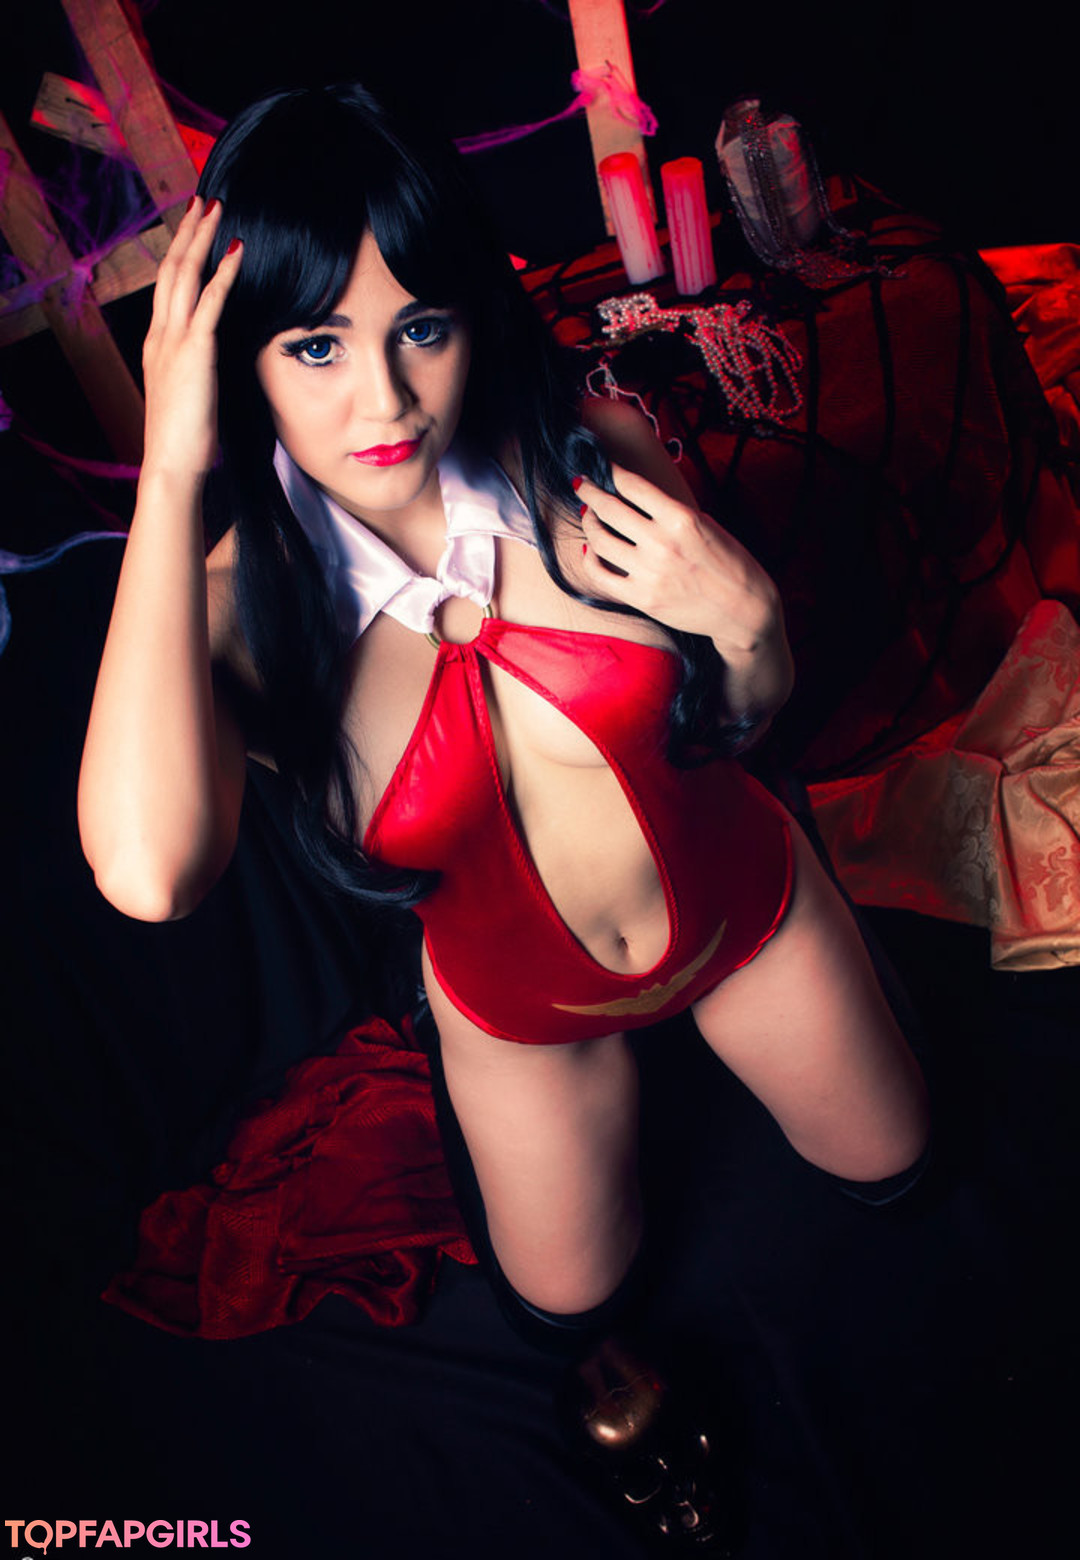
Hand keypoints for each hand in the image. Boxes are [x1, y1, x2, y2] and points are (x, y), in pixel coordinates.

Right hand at [140, 197, 242, 480]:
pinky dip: (223, 272)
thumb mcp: (191, 397)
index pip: (168, 288)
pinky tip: (238, 249)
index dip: (180, 254)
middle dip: (187, 231)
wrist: (171, 465)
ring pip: (184, 274)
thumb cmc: (185, 442)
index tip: (193, 228)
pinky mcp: (194, 352)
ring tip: (216, 207)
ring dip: (201, 237)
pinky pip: (210, 302)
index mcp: (157, 346)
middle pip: (171, 269)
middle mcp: (160, 336)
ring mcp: (173, 342)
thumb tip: (216, 364)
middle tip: (202, 200)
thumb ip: (199, 372)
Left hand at [576, 464, 781, 659]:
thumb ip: (670, 511)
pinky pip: (600, 575)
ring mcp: (649, 573)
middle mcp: (661, 544)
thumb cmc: (730, 563)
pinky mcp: (642, 598)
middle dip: (590, 491)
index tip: (601, 467)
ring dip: (589, 522)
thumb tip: (634, 497)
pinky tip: (590, 548)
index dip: (610, 471)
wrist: (744, 610)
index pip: (632, 485)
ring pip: (599, 540)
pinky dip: (589, 558)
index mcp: (681, 519)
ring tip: (589, 515)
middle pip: (608, 509)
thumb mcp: (706, 524)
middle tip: (581, 484)